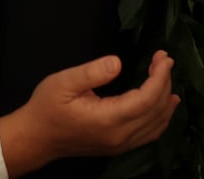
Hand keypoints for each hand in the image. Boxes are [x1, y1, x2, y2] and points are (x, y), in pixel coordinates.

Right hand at [0, 51, 178, 175]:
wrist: (36, 138)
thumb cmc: (47, 107)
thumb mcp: (64, 82)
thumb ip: (92, 72)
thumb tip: (117, 62)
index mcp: (108, 119)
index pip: (147, 99)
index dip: (159, 77)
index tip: (163, 57)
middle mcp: (119, 136)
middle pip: (156, 110)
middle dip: (164, 82)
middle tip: (163, 59)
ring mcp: (120, 145)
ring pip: (156, 124)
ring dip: (166, 99)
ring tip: (167, 75)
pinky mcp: (118, 147)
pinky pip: (149, 134)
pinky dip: (161, 117)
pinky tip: (165, 105)